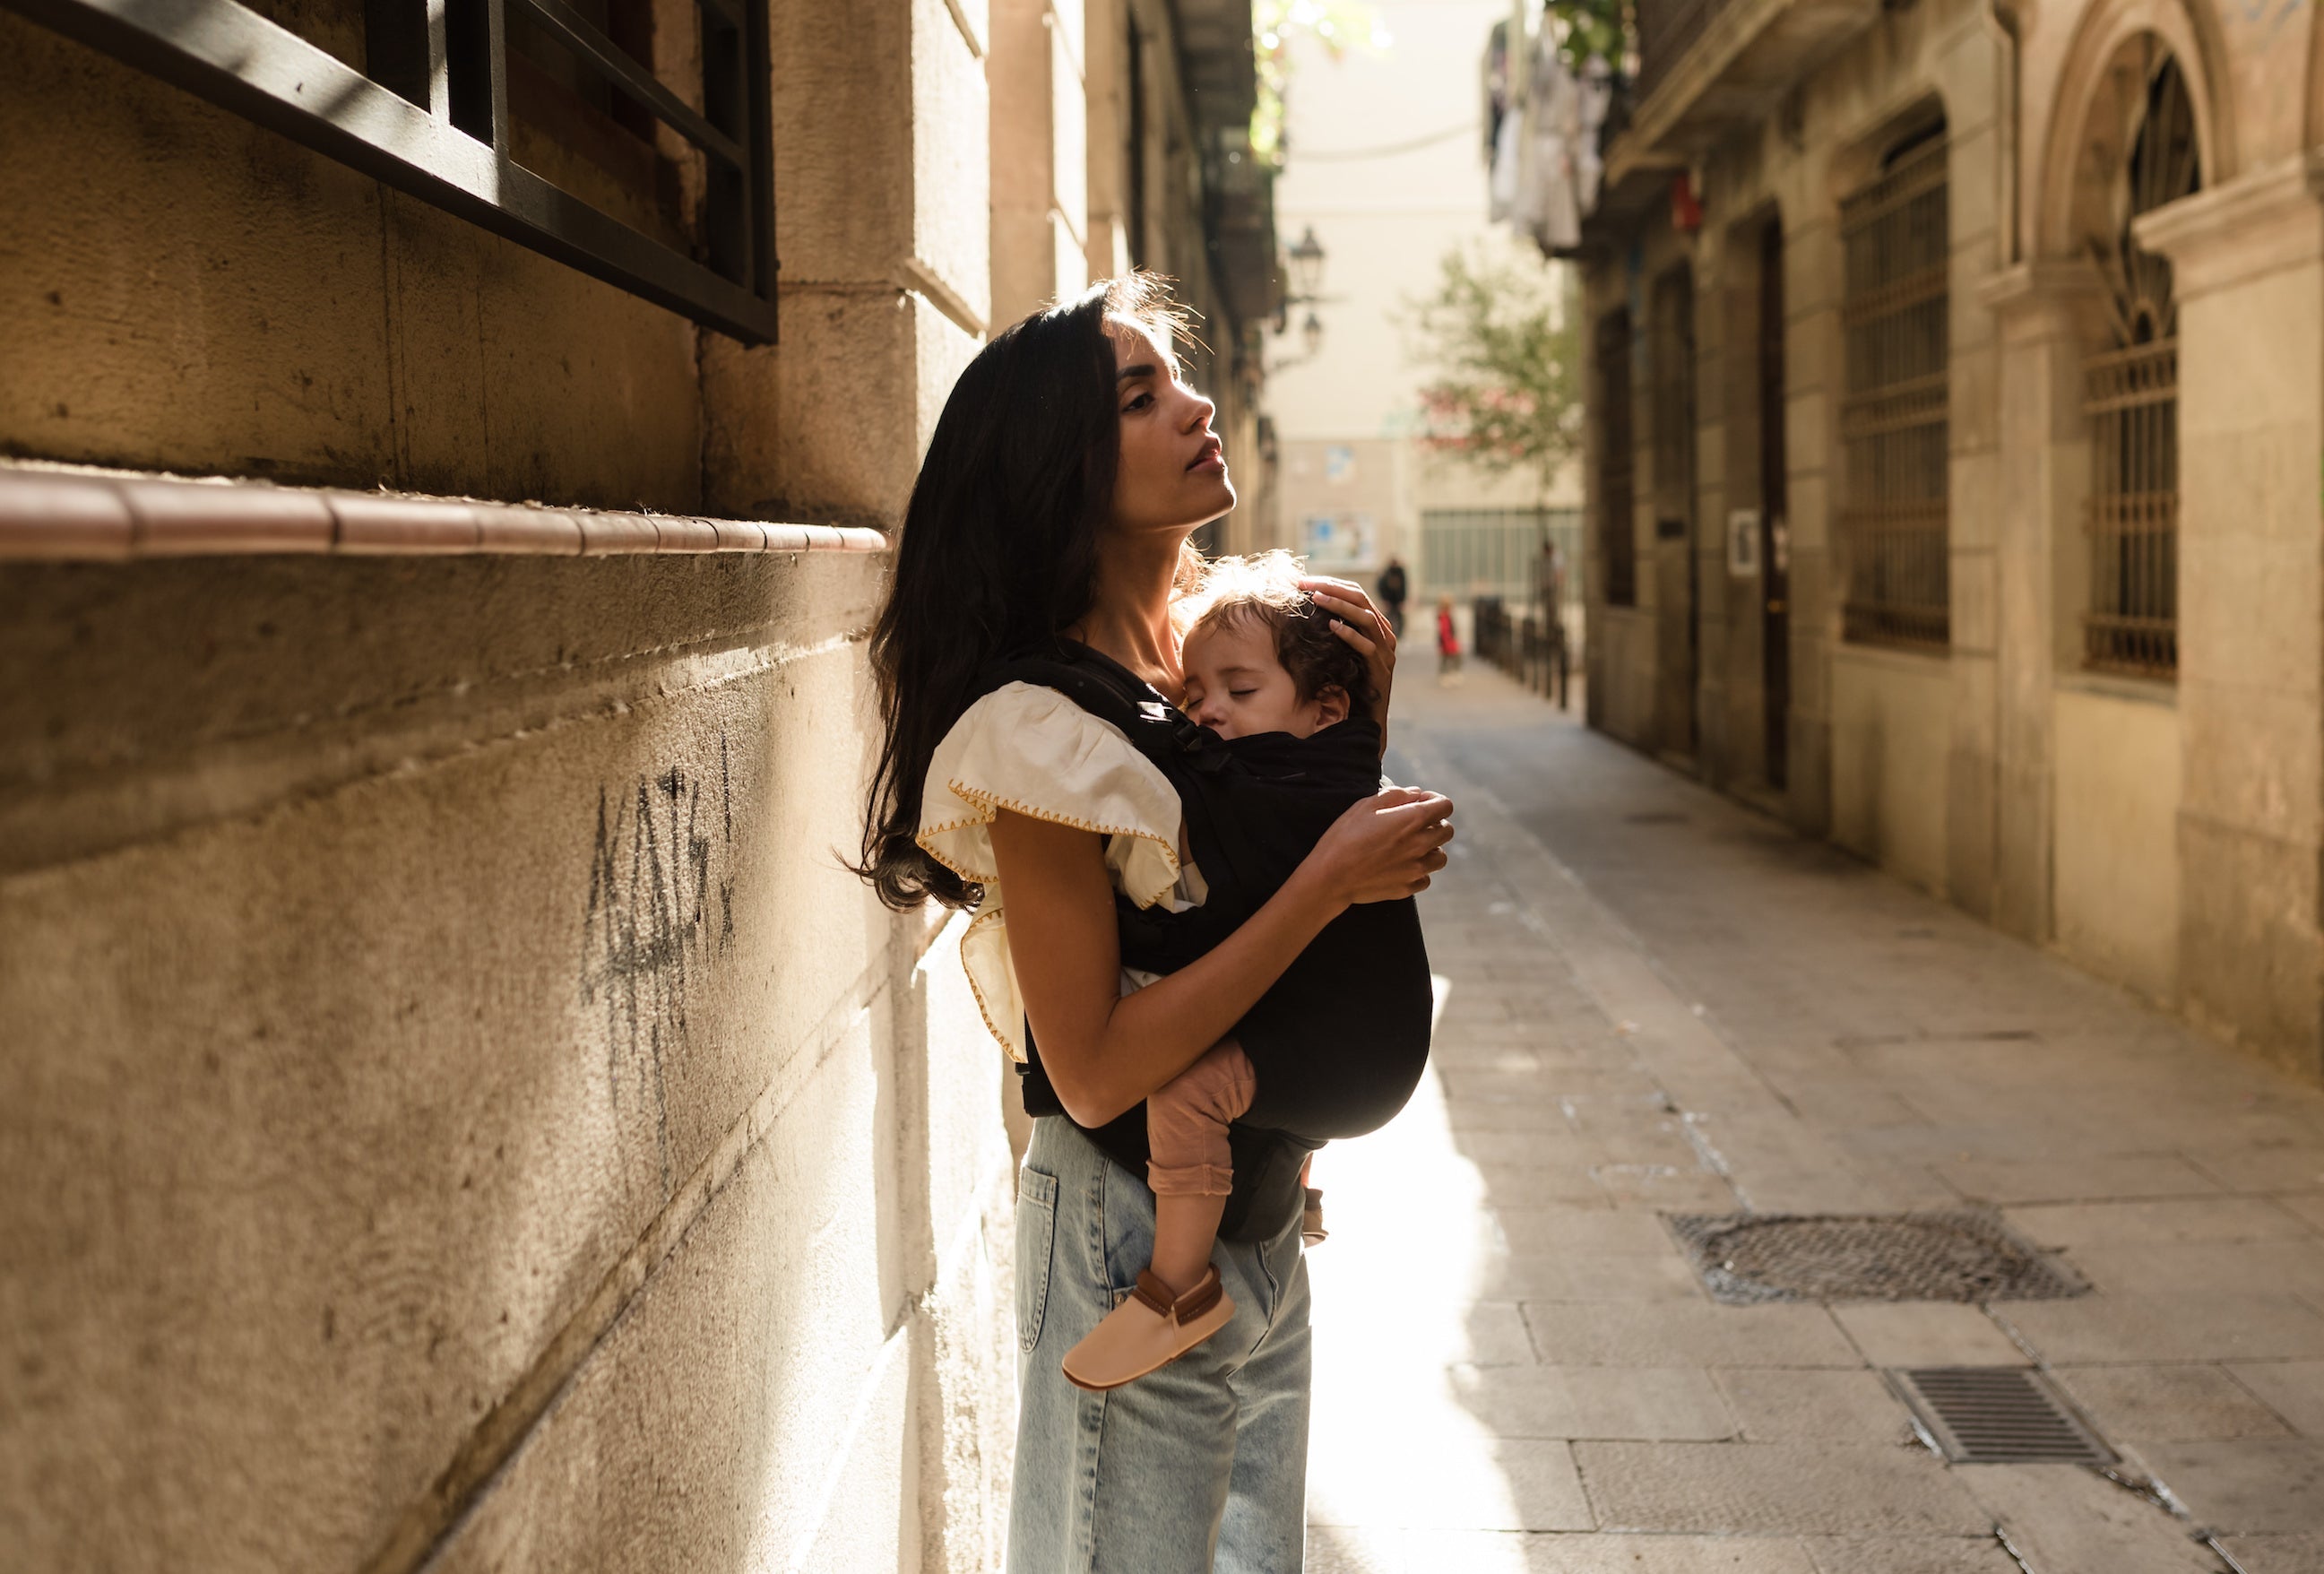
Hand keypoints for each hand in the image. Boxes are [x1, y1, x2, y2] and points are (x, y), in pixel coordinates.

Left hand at [1299, 575, 1394, 733]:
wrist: (1365, 717)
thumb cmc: (1349, 682)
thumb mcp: (1340, 650)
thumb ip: (1334, 629)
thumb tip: (1305, 607)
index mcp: (1377, 626)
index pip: (1356, 594)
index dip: (1331, 583)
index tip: (1305, 580)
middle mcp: (1385, 635)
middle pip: (1361, 600)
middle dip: (1332, 588)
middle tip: (1305, 584)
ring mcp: (1386, 653)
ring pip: (1366, 618)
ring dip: (1339, 605)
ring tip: (1316, 598)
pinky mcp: (1381, 671)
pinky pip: (1367, 647)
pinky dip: (1349, 634)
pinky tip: (1331, 626)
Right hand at [1304, 786, 1454, 906]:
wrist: (1331, 877)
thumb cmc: (1344, 837)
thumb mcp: (1365, 805)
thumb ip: (1394, 795)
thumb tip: (1414, 794)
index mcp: (1412, 820)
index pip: (1445, 806)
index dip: (1434, 801)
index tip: (1419, 803)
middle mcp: (1420, 845)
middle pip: (1447, 831)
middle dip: (1435, 823)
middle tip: (1414, 824)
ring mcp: (1416, 869)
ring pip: (1441, 857)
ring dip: (1431, 849)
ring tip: (1410, 847)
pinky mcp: (1408, 887)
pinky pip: (1426, 878)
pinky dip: (1418, 871)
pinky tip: (1402, 866)